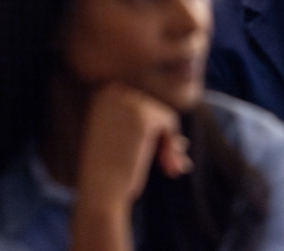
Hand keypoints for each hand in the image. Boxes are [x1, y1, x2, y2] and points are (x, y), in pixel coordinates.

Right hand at [76, 83, 191, 209]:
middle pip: (153, 107)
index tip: (156, 159)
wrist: (100, 191)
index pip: (140, 105)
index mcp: (102, 96)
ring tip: (170, 169)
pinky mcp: (141, 115)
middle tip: (169, 168)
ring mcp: (126, 101)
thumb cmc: (109, 177)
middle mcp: (111, 92)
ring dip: (170, 145)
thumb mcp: (124, 148)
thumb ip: (149, 135)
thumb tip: (183, 142)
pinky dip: (172, 146)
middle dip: (163, 139)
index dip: (152, 134)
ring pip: (163, 114)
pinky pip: (169, 120)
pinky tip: (166, 167)